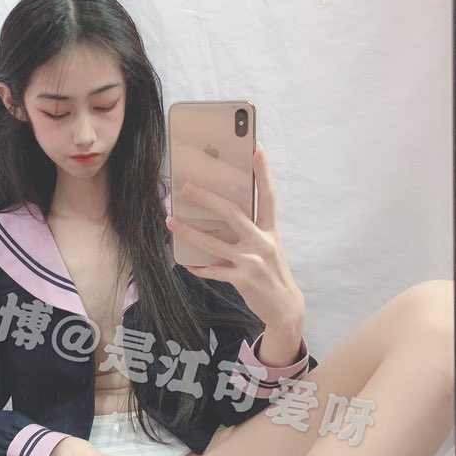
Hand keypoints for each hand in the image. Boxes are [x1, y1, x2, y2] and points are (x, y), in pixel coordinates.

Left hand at [166, 144, 304, 326]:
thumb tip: (217, 219)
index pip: (267, 196)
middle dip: (208, 198)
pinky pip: (214, 271)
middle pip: (233, 213)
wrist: (284, 306)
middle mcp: (262, 242)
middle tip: (187, 187)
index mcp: (270, 230)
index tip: (257, 149)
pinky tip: (185, 263)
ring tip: (170, 221)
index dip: (263, 173)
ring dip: (189, 232)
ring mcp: (252, 262)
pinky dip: (198, 267)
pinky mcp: (243, 280)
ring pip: (214, 243)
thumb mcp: (267, 247)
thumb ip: (249, 232)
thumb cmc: (271, 272)